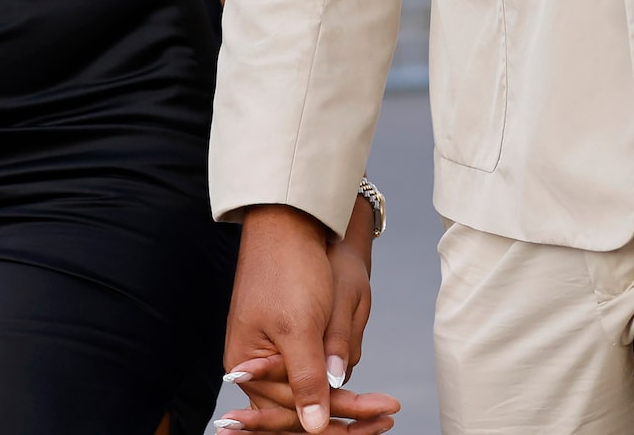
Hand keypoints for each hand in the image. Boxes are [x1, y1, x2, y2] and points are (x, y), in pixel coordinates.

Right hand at [223, 203, 398, 433]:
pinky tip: (357, 384)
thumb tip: (317, 425)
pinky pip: (312, 368)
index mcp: (247, 366)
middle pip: (300, 406)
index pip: (292, 412)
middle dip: (343, 413)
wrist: (291, 219)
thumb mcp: (301, 326)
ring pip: (310, 388)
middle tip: (385, 417)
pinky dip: (336, 375)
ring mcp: (271, 349)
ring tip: (381, 410)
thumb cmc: (290, 267)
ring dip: (344, 396)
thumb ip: (307, 378)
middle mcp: (254, 364)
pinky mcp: (289, 335)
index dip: (334, 420)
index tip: (375, 422)